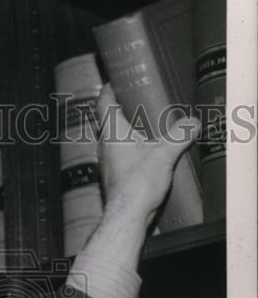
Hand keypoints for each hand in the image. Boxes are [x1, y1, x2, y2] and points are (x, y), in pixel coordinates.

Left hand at [96, 83, 200, 226]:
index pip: (104, 103)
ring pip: (115, 140)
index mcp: (112, 132)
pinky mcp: (114, 177)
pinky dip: (132, 150)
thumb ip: (179, 135)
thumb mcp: (164, 154)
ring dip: (129, 132)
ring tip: (148, 126)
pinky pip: (121, 157)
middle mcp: (105, 146)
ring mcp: (107, 163)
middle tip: (140, 101)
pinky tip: (147, 154)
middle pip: (110, 121)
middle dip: (124, 110)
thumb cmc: (137, 184)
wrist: (127, 216)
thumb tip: (193, 122)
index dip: (109, 89)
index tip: (117, 80)